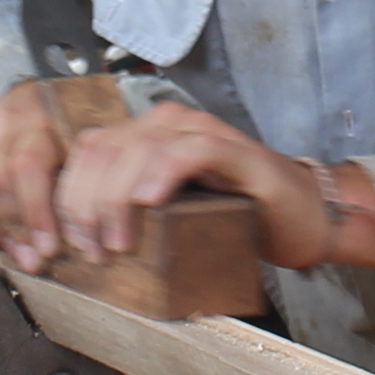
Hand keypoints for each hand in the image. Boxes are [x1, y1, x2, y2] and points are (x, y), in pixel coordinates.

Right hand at [0, 82, 79, 271]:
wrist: (33, 93)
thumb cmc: (68, 126)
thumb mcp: (83, 142)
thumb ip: (80, 180)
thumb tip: (84, 234)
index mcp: (37, 118)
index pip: (26, 165)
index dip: (35, 213)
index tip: (49, 249)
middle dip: (13, 228)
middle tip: (34, 259)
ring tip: (15, 251)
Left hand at [53, 104, 362, 270]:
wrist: (308, 218)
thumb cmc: (240, 217)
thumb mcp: (171, 214)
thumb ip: (130, 211)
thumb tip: (78, 241)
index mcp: (148, 136)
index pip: (89, 150)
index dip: (68, 195)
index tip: (66, 242)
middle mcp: (171, 124)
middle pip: (105, 150)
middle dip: (85, 204)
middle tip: (92, 250)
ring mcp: (204, 133)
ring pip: (138, 149)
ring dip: (117, 198)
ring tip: (118, 242)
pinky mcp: (237, 151)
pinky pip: (189, 151)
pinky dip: (163, 173)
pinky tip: (150, 201)